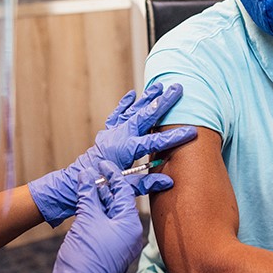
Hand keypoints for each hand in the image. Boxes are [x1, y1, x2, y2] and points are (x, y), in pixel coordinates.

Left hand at [28, 83, 196, 224]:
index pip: (156, 142)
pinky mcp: (108, 131)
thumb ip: (148, 183)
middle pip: (146, 115)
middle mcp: (121, 135)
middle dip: (164, 102)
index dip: (175, 137)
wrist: (80, 179)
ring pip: (134, 110)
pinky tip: (132, 94)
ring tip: (160, 85)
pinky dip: (125, 103)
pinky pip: (118, 114)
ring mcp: (114, 131)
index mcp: (127, 149)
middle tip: (177, 88)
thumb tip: (169, 182)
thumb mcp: (127, 186)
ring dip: (148, 97)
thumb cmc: (104, 184)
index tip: (192, 131)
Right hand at [40, 161, 142, 272]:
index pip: (125, 191)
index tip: (102, 163)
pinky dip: (97, 213)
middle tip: (93, 171)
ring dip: (99, 199)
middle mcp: (130, 233)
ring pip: (111, 214)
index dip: (112, 174)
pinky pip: (106, 225)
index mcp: (131, 225)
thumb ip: (88, 195)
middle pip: (120, 202)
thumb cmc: (85, 257)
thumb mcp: (86, 220)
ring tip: (86, 184)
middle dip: (106, 186)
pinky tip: (86, 204)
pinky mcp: (110, 250)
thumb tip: (87, 175)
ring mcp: (120, 243)